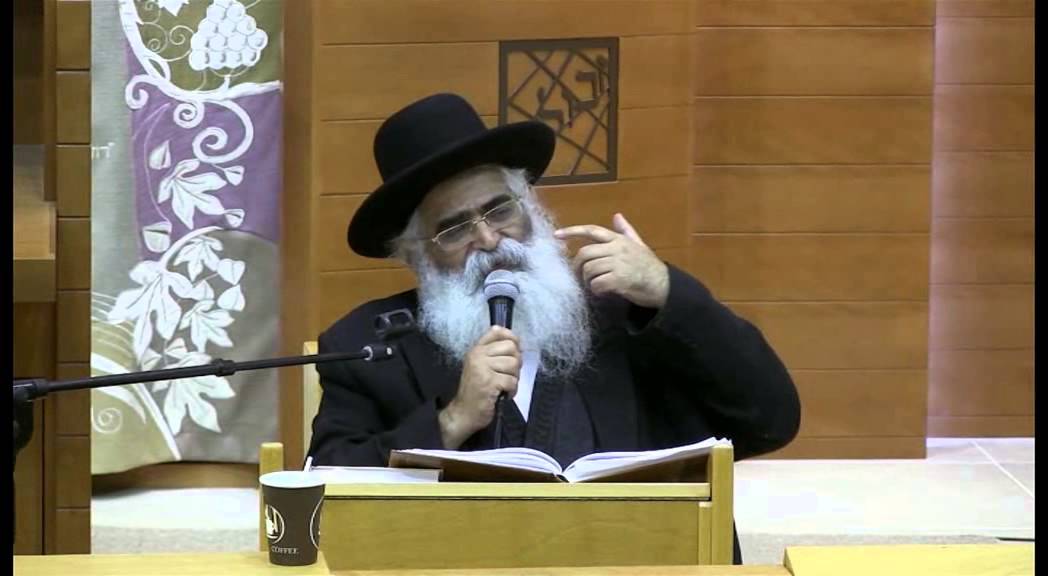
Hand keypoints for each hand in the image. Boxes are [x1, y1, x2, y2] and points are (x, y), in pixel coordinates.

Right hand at [438, 326, 520, 448]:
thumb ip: (490, 350)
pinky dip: (512, 390)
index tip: (514, 352)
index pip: (498, 332)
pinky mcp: (489, 382)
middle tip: (509, 374)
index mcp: (476, 350)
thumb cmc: (475, 390)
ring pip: (513, 364)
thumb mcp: (479, 366)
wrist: (463, 413)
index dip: (512, 339)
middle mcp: (478, 355)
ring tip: (505, 386)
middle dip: (516, 362)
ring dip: (514, 378)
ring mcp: (482, 368)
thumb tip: (504, 331)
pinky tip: (504, 395)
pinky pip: (512, 381)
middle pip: (511, 348)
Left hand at [555, 213, 668, 309]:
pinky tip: (602, 292)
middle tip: (580, 276)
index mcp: (619, 239)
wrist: (664, 285)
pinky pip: (597, 284)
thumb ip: (626, 231)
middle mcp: (617, 248)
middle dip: (577, 266)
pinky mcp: (619, 279)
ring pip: (589, 269)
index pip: (592, 231)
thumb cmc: (650, 266)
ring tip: (595, 285)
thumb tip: (617, 215)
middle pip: (584, 253)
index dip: (573, 231)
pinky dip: (596, 290)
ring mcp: (618, 263)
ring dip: (587, 281)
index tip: (556, 235)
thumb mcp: (639, 244)